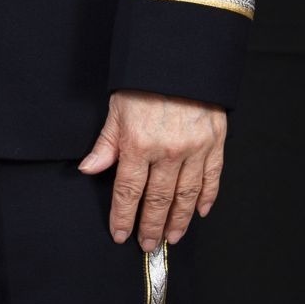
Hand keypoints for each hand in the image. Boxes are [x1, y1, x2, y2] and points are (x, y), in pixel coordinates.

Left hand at [79, 90, 225, 247]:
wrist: (182, 59)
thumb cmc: (146, 82)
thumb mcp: (117, 110)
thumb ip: (106, 144)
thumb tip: (89, 170)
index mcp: (139, 144)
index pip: (128, 191)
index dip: (123, 216)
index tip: (120, 234)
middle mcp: (168, 152)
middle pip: (158, 200)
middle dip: (151, 226)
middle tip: (147, 244)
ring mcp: (195, 150)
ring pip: (186, 195)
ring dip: (178, 220)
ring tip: (171, 237)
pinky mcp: (215, 143)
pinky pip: (212, 178)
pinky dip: (207, 198)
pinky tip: (200, 212)